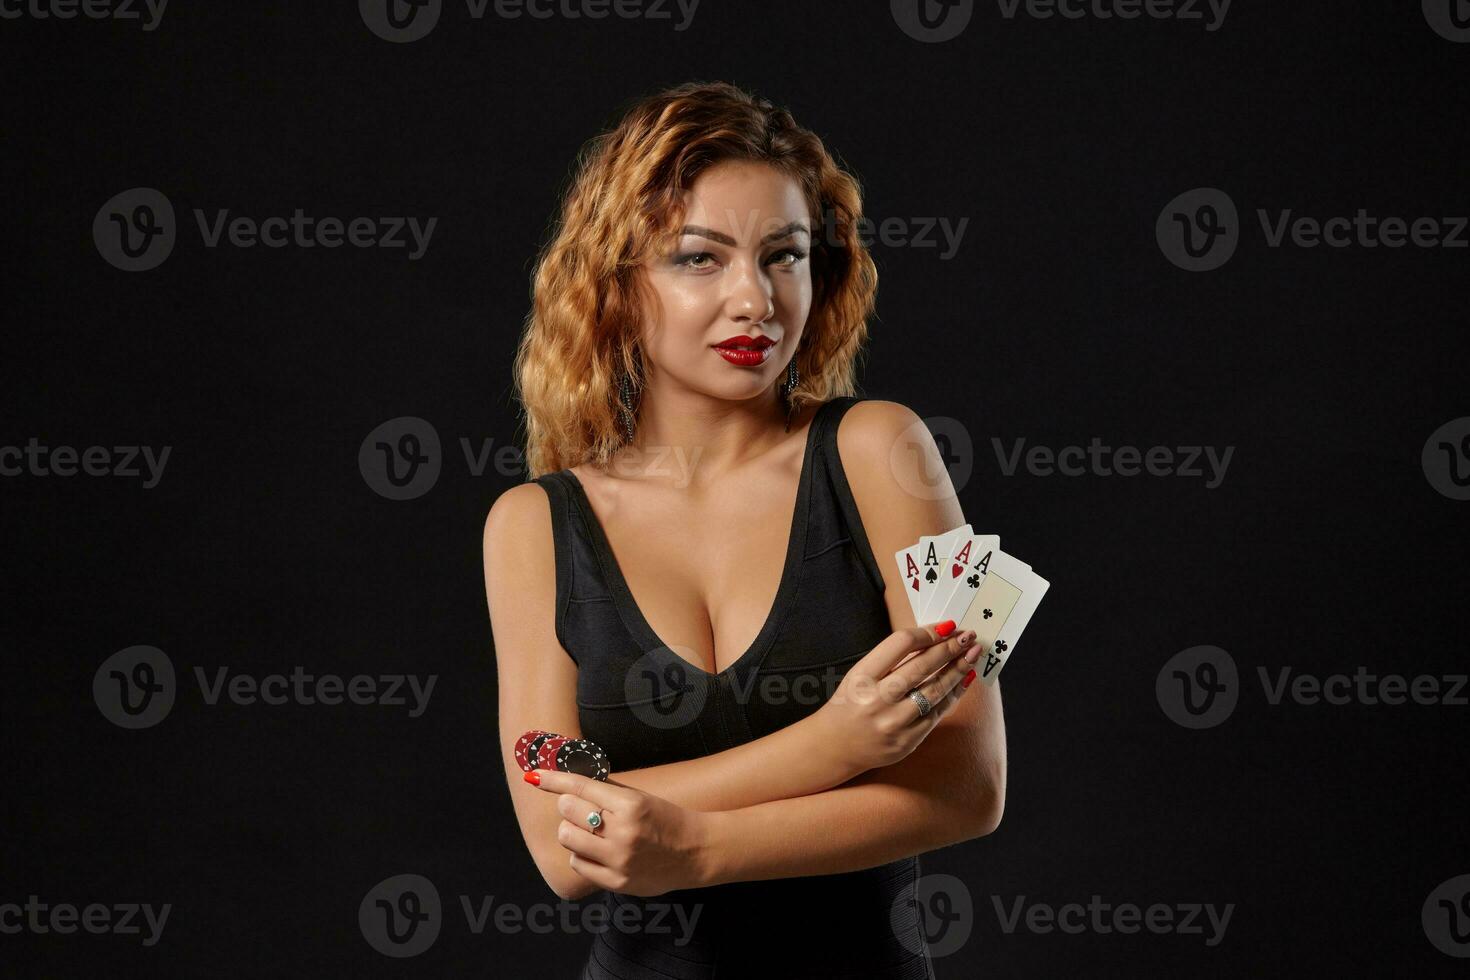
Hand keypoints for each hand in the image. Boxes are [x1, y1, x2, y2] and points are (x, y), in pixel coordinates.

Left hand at [525, 768, 713, 896]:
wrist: (696, 852)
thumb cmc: (666, 819)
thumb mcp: (640, 798)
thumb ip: (606, 791)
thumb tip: (568, 782)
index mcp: (630, 805)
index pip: (580, 787)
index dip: (553, 780)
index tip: (533, 776)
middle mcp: (623, 832)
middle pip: (568, 812)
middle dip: (570, 807)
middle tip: (582, 809)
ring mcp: (619, 860)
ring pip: (568, 839)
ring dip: (572, 832)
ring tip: (589, 832)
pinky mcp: (617, 882)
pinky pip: (578, 864)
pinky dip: (582, 855)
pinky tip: (597, 851)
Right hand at [812, 621, 979, 774]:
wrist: (835, 746)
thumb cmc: (850, 703)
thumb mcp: (860, 674)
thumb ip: (891, 660)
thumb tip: (933, 640)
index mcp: (862, 676)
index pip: (901, 644)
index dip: (928, 632)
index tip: (946, 626)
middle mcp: (876, 700)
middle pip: (922, 666)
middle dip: (949, 648)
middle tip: (968, 636)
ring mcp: (893, 723)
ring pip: (935, 691)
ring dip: (957, 670)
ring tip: (972, 655)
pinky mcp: (907, 742)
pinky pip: (937, 714)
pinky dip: (953, 695)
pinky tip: (963, 681)